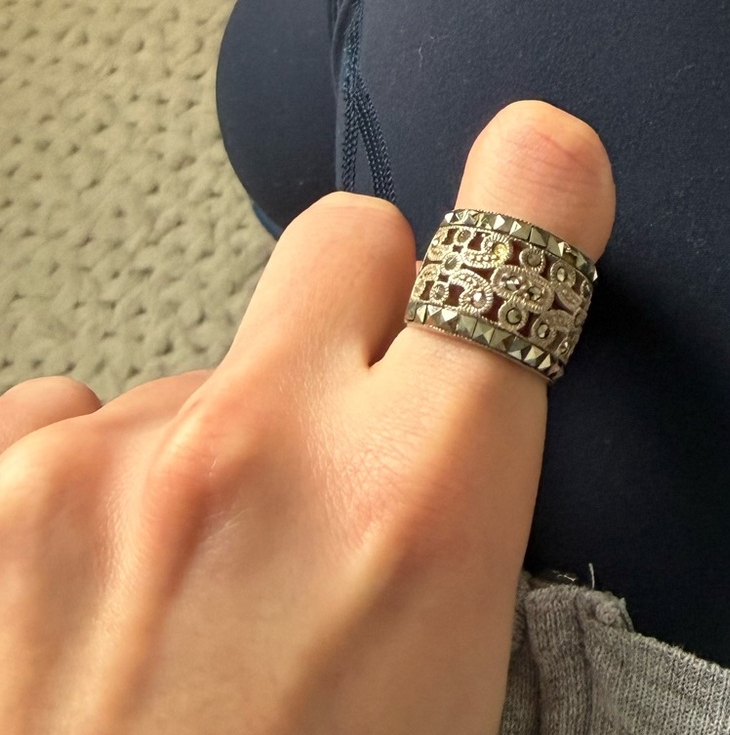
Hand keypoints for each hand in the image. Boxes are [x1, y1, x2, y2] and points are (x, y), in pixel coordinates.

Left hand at [0, 100, 614, 734]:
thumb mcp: (449, 676)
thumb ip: (457, 497)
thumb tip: (443, 394)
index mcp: (415, 515)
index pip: (507, 261)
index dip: (537, 194)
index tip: (544, 168)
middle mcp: (254, 454)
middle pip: (348, 238)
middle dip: (368, 304)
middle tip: (352, 420)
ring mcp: (92, 466)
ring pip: (206, 353)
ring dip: (219, 433)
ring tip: (192, 593)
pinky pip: (71, 412)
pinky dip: (95, 478)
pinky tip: (89, 601)